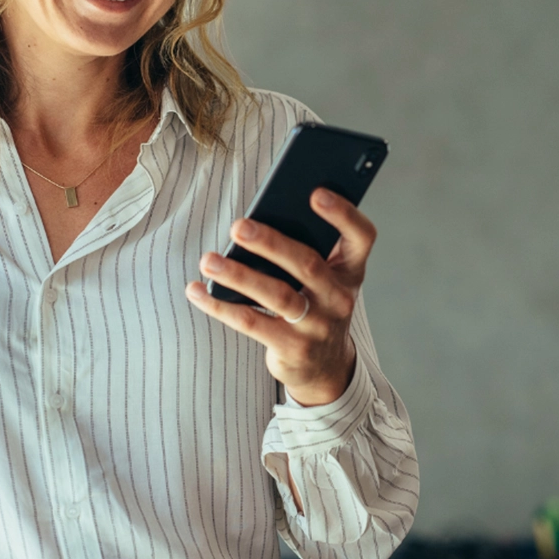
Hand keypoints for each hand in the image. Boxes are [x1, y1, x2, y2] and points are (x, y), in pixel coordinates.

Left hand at [185, 189, 375, 406]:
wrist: (324, 366)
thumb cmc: (314, 305)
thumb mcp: (322, 279)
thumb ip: (303, 250)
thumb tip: (252, 226)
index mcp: (349, 270)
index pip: (361, 236)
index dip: (343, 214)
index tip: (316, 193)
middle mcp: (339, 297)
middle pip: (308, 264)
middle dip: (271, 243)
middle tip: (238, 226)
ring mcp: (317, 325)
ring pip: (277, 295)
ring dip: (238, 275)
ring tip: (208, 260)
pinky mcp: (292, 348)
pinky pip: (251, 323)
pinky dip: (220, 305)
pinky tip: (196, 290)